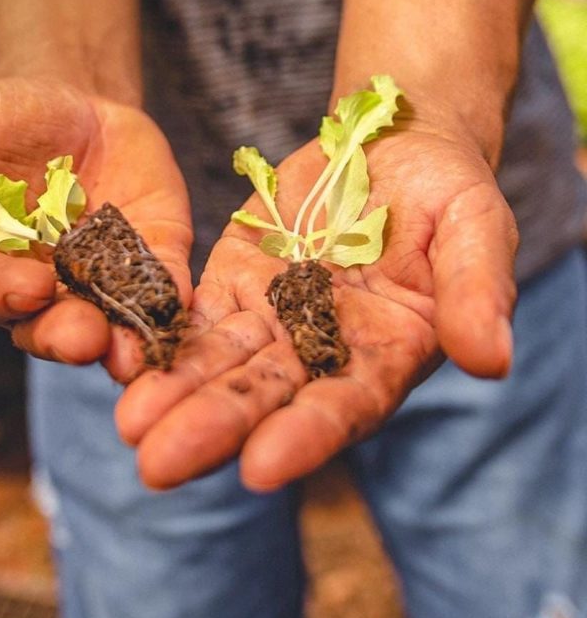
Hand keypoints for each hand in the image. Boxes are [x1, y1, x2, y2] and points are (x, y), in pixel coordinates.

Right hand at [0, 77, 191, 380]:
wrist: (73, 111)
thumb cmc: (0, 122)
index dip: (1, 294)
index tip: (28, 288)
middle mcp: (40, 288)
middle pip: (47, 326)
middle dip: (65, 335)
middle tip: (85, 340)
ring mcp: (98, 281)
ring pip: (108, 322)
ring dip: (122, 341)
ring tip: (135, 353)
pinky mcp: (148, 260)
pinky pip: (159, 286)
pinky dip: (169, 298)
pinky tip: (178, 305)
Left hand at [117, 121, 517, 489]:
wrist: (387, 149)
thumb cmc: (444, 190)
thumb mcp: (474, 228)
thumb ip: (477, 291)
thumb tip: (491, 360)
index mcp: (386, 352)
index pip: (345, 404)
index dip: (306, 435)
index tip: (260, 469)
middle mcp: (322, 350)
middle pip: (266, 396)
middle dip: (214, 428)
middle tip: (158, 465)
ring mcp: (272, 317)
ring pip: (220, 364)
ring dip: (174, 395)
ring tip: (128, 426)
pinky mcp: (234, 282)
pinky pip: (196, 316)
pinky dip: (164, 340)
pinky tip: (126, 360)